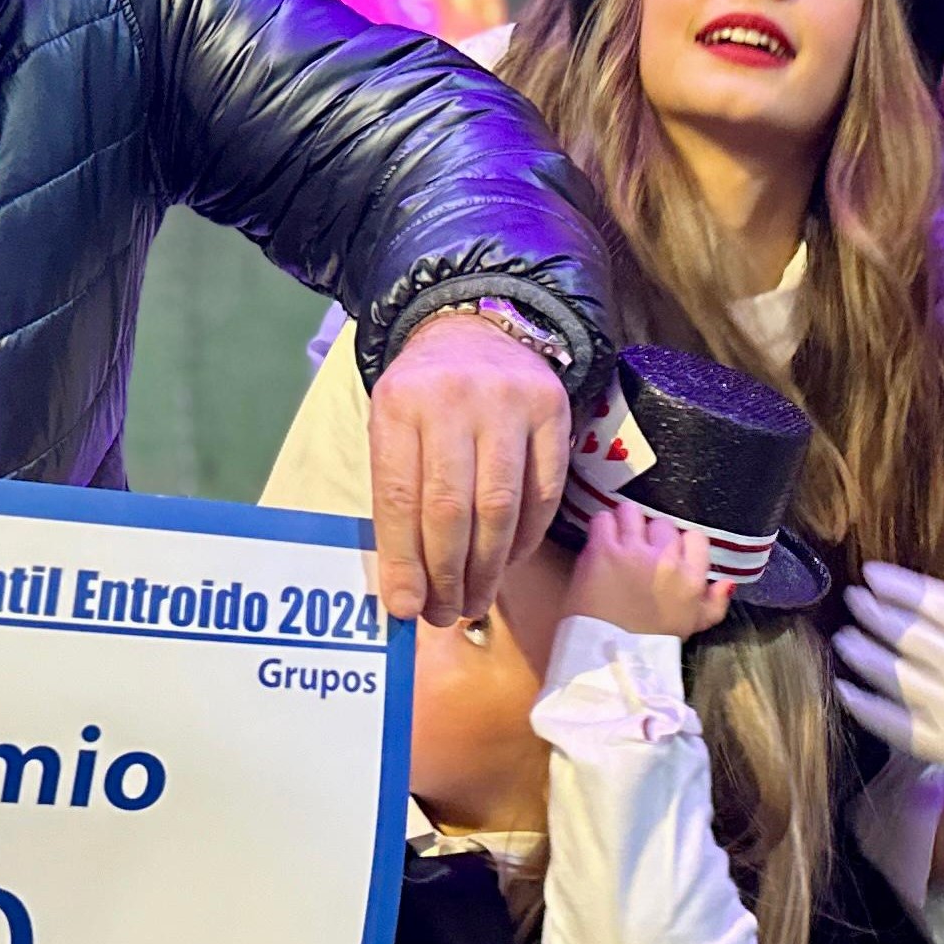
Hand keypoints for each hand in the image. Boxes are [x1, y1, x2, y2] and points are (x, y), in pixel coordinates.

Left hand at [369, 308, 574, 626]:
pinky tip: (506, 562)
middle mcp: (455, 398)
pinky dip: (524, 538)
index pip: (400, 496)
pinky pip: (543, 493)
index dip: (403, 560)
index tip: (405, 607)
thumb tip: (404, 585)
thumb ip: (396, 495)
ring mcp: (509, 402)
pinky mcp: (552, 410)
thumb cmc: (424, 397)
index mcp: (399, 403)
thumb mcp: (391, 427)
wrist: (475, 330)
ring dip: (487, 567)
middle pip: (452, 507)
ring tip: (473, 601)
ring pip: (500, 506)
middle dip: (447, 574)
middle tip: (443, 613)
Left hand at [566, 502, 729, 640]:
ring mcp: (633, 550)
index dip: (681, 543)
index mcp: (691, 577)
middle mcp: (666, 559)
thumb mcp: (692, 626)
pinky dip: (602, 526)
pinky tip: (601, 541)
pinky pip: (604, 519)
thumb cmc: (652, 642)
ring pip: (632, 513)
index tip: (668, 553)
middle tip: (639, 549)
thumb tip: (728, 582)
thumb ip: (715, 604)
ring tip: (618, 538)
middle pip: (663, 524)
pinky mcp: (602, 549)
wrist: (609, 654)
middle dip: (651, 535)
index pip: (696, 537)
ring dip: (625, 523)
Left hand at [832, 558, 943, 837]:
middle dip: (876, 615)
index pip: (940, 605)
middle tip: (851, 599)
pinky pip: (898, 726)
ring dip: (864, 656)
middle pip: (915, 638)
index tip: (871, 574)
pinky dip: (868, 707)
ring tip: (843, 638)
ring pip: (900, 679)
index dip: (901, 588)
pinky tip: (845, 690)